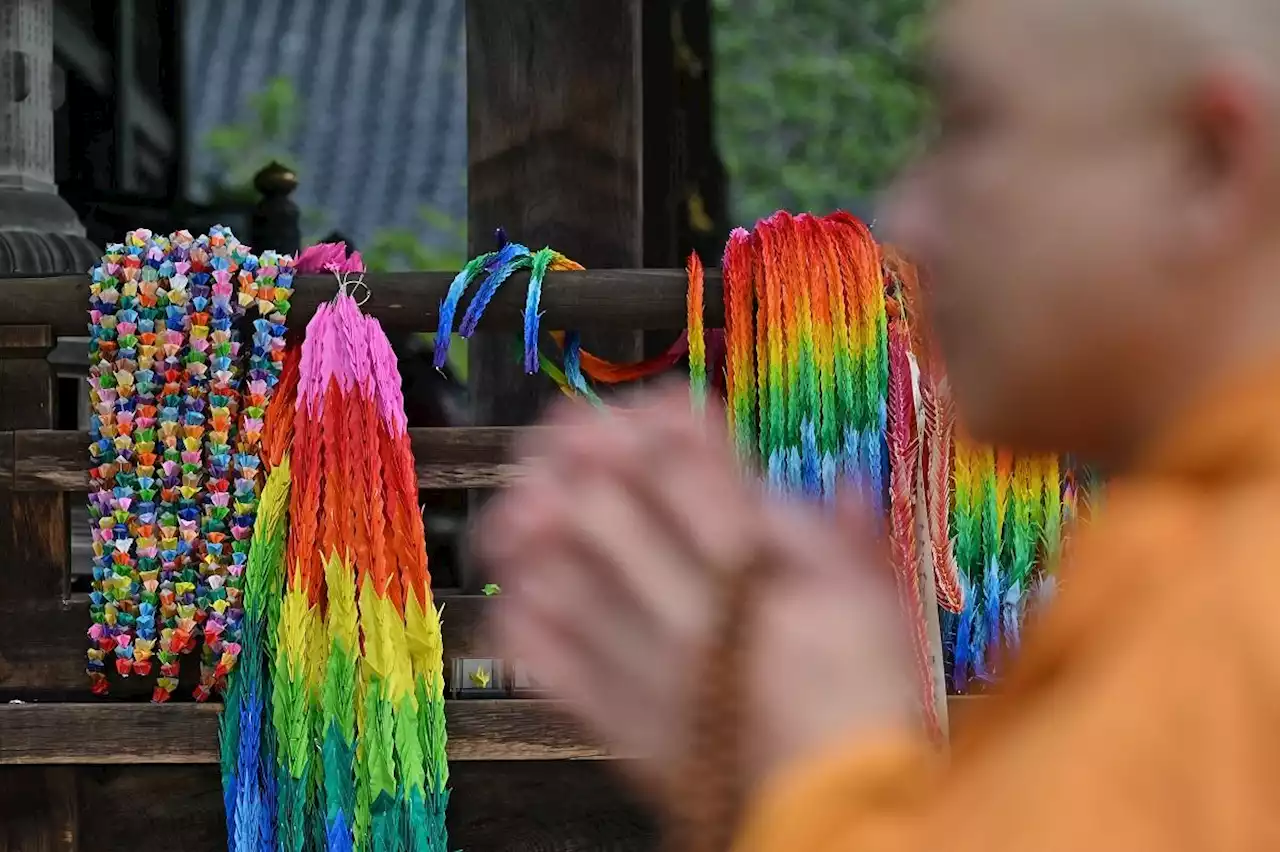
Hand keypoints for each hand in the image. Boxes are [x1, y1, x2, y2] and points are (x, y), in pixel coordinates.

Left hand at [473, 385, 918, 801]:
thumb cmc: (859, 701)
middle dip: (573, 461)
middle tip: (560, 445)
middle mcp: (689, 607)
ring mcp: (642, 662)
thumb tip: (838, 483)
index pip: (682, 467)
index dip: (650, 423)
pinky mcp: (611, 714)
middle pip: (602, 509)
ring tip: (520, 511)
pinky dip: (518, 614)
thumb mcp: (873, 601)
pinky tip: (520, 590)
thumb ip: (840, 535)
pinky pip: (542, 658)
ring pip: (557, 575)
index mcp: (760, 570)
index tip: (645, 413)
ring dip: (528, 531)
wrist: (831, 809)